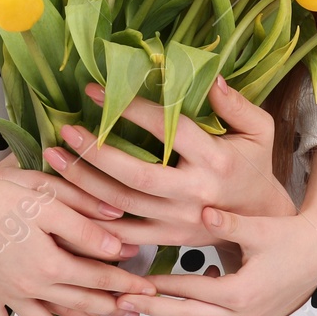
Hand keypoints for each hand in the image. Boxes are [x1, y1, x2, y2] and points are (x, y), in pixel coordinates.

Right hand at [0, 159, 158, 315]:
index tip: (144, 286)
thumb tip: (117, 245)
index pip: (97, 277)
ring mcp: (6, 293)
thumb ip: (84, 226)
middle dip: (108, 308)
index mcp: (50, 264)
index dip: (123, 282)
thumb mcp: (47, 203)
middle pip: (77, 302)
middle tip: (131, 313)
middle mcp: (30, 286)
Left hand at [43, 76, 295, 246]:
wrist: (261, 221)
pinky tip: (67, 200)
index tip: (97, 91)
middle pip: (137, 176)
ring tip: (55, 158)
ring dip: (85, 183)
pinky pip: (124, 234)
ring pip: (123, 206)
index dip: (131, 110)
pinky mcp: (168, 239)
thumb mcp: (259, 130)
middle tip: (66, 131)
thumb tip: (210, 76)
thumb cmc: (254, 165)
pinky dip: (94, 219)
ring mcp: (179, 221)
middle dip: (97, 153)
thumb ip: (235, 103)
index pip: (168, 130)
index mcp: (215, 160)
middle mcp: (194, 194)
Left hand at [111, 144, 316, 315]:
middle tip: (124, 299)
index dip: (160, 288)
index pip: (190, 294)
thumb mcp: (258, 228)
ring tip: (154, 297)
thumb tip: (205, 212)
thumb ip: (229, 223)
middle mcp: (242, 315)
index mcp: (241, 292)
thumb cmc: (289, 236)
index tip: (134, 282)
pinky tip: (194, 300)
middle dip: (154, 309)